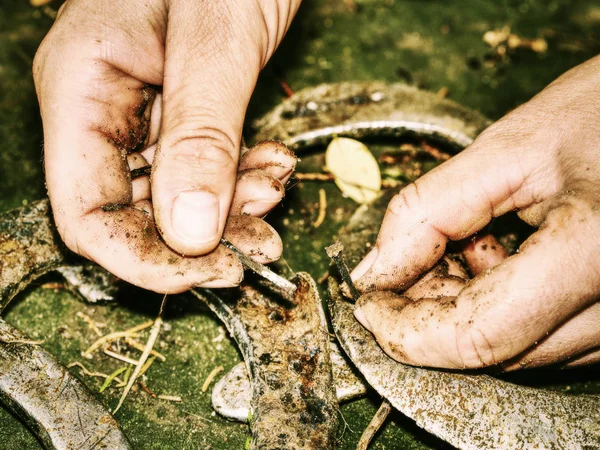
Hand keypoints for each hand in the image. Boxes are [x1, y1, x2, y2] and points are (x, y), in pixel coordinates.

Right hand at [33, 0, 299, 291]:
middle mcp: (105, 109)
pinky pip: (206, 171)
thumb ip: (200, 132)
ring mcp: (146, 114)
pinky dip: (243, 182)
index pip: (86, 212)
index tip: (208, 276)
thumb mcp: (217, 38)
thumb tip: (188, 234)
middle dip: (199, 242)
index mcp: (83, 87)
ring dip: (229, 213)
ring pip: (175, 200)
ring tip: (276, 189)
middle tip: (260, 246)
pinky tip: (274, 166)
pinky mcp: (187, 114)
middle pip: (134, 215)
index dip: (142, 260)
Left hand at [351, 55, 599, 369]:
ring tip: (464, 242)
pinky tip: (496, 256)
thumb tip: (376, 271)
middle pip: (493, 351)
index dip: (406, 329)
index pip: (479, 333)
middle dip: (428, 313)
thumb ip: (428, 211)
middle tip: (406, 263)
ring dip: (462, 309)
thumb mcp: (506, 148)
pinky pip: (542, 338)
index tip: (369, 302)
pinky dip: (497, 308)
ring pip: (515, 352)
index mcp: (593, 250)